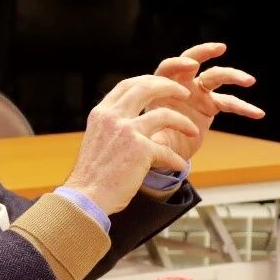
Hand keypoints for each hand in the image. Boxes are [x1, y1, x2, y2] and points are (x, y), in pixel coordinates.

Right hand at [64, 75, 199, 213]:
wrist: (86, 197)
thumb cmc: (92, 176)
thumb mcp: (97, 140)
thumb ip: (112, 126)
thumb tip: (133, 120)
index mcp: (101, 113)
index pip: (127, 85)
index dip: (148, 81)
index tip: (161, 85)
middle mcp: (113, 117)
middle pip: (147, 88)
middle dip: (170, 86)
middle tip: (184, 92)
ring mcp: (127, 132)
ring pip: (164, 115)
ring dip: (183, 122)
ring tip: (192, 130)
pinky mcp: (141, 150)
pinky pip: (167, 150)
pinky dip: (176, 159)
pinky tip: (179, 165)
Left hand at [147, 43, 264, 161]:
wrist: (169, 147)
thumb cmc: (156, 140)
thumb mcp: (153, 141)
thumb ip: (158, 140)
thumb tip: (158, 145)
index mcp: (161, 87)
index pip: (168, 68)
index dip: (178, 64)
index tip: (191, 65)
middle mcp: (180, 84)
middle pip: (192, 61)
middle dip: (204, 52)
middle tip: (220, 48)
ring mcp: (197, 92)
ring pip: (216, 77)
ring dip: (233, 76)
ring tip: (250, 81)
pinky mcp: (212, 104)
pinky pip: (230, 102)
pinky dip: (243, 107)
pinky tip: (258, 113)